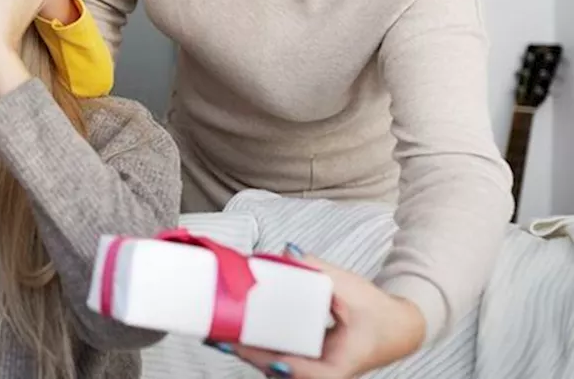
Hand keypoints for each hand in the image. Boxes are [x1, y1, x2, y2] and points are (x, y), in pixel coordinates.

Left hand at [217, 246, 425, 378]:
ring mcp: (315, 371)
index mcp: (338, 366)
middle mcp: (324, 374)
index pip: (302, 370)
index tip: (249, 350)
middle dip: (249, 354)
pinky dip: (259, 348)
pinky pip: (280, 359)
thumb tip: (288, 252)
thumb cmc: (380, 313)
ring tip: (220, 334)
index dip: (274, 362)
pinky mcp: (309, 364)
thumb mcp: (353, 288)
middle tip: (219, 336)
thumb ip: (319, 271)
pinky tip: (237, 333)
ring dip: (250, 352)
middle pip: (279, 370)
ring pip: (276, 367)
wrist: (400, 329)